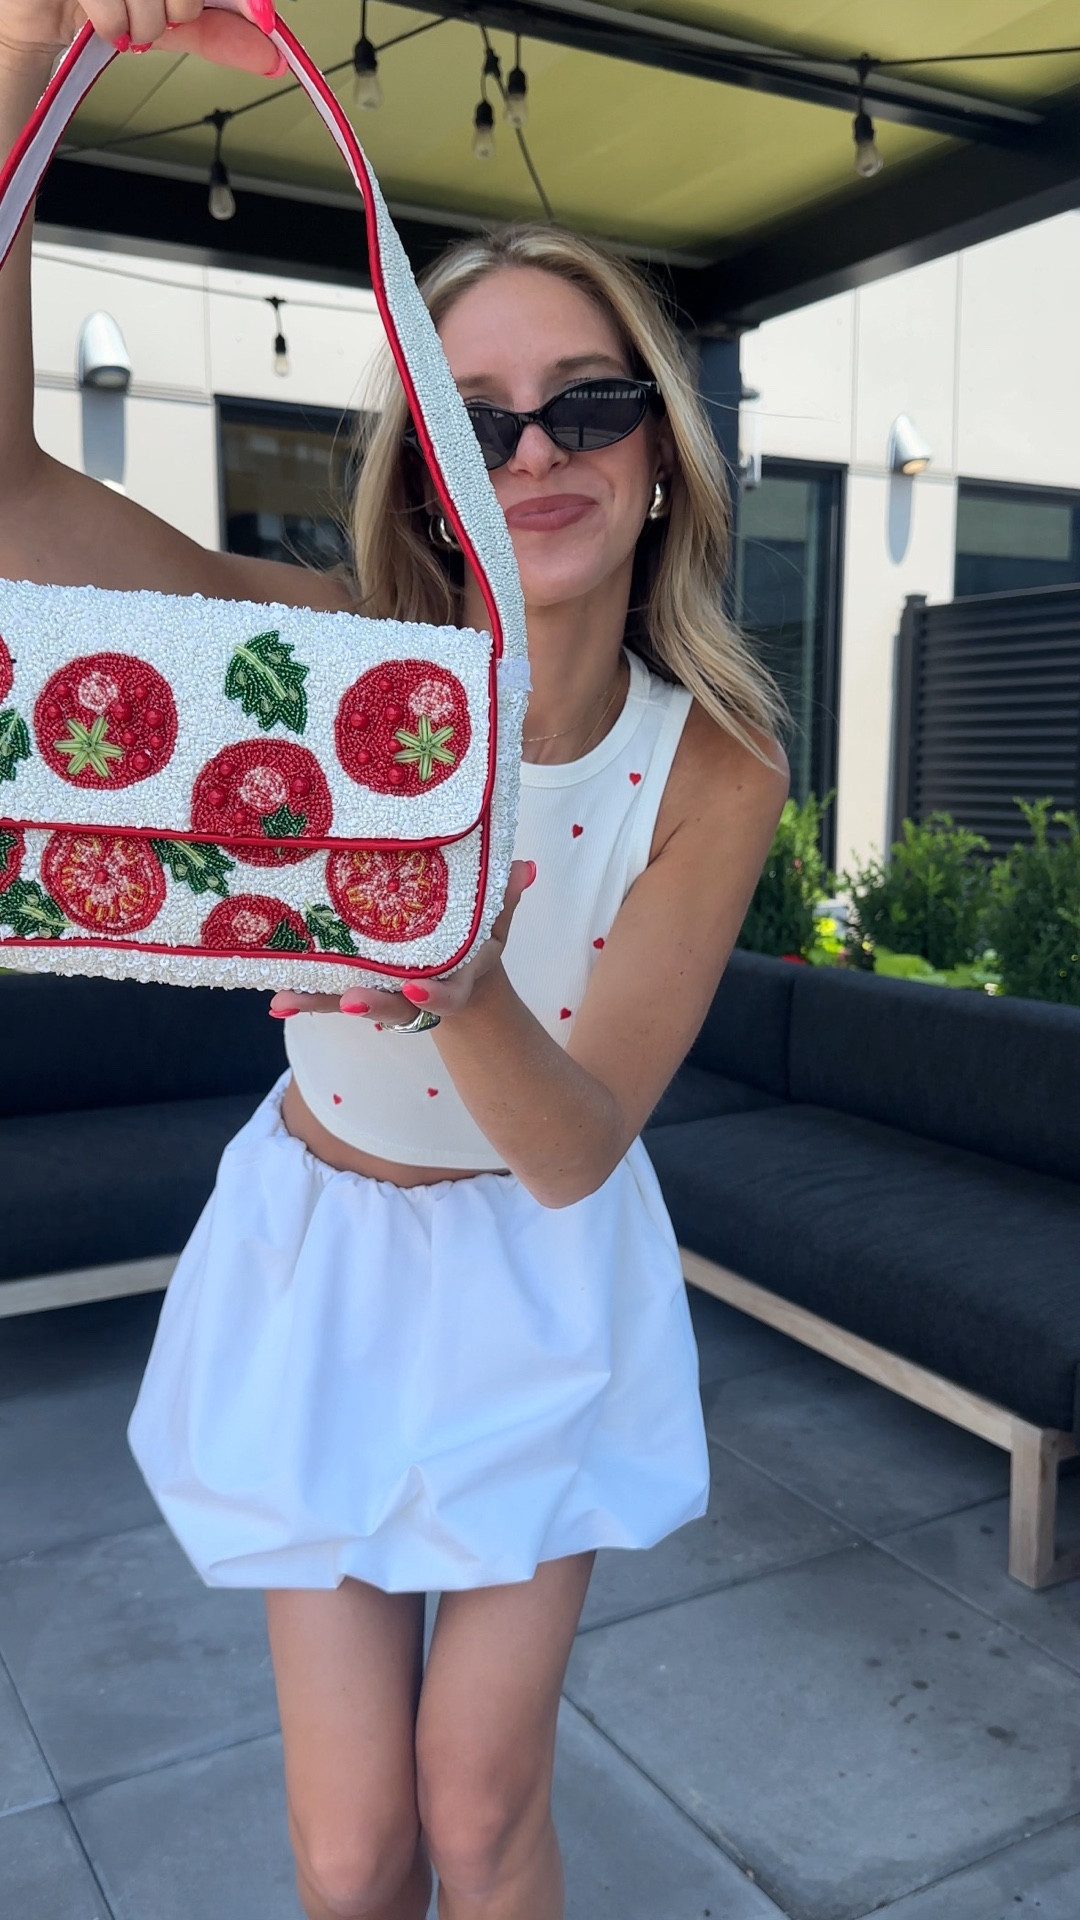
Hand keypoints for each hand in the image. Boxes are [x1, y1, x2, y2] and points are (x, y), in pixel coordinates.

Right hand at [0, 2, 280, 74]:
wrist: (39, 13)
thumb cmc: (100, 3)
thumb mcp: (166, 18)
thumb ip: (217, 32)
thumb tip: (271, 54)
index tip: (261, 16)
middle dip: (180, 9)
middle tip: (157, 18)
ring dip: (142, 23)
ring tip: (124, 22)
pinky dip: (111, 23)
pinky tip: (102, 20)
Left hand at [268, 859, 536, 1023]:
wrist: (455, 970)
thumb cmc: (473, 938)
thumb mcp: (495, 921)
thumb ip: (506, 897)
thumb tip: (526, 867)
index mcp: (452, 979)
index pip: (447, 996)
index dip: (433, 997)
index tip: (414, 990)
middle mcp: (414, 993)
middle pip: (391, 1006)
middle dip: (370, 1004)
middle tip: (350, 1002)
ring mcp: (381, 990)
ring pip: (350, 1001)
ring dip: (319, 1002)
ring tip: (286, 1001)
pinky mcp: (353, 982)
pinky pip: (328, 991)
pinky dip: (303, 996)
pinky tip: (275, 1001)